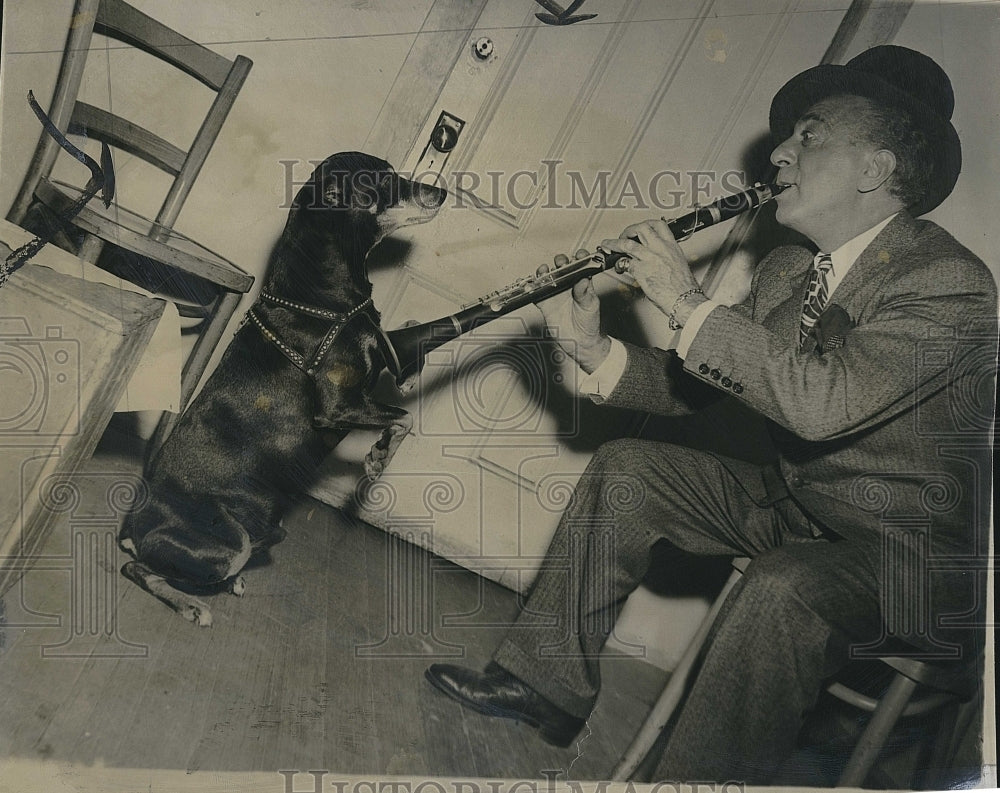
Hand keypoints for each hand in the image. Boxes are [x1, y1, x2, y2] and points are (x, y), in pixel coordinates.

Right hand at [534, 249, 610, 373]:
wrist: (580, 342)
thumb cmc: (589, 324)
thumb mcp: (590, 306)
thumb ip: (585, 292)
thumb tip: (583, 278)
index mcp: (581, 284)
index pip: (580, 266)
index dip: (579, 258)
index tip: (579, 255)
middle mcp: (568, 286)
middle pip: (561, 267)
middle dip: (560, 261)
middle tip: (561, 263)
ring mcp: (556, 294)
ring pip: (547, 277)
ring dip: (544, 272)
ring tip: (544, 271)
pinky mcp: (545, 304)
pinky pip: (536, 293)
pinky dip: (531, 288)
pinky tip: (531, 284)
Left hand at [600, 220, 706, 325]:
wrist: (684, 299)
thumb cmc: (683, 287)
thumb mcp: (678, 264)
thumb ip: (666, 256)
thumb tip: (656, 257)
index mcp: (672, 246)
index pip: (659, 225)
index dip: (646, 224)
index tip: (639, 229)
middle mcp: (660, 249)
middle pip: (641, 228)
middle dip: (629, 230)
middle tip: (624, 236)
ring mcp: (649, 259)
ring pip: (627, 244)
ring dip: (614, 244)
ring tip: (608, 245)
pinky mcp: (641, 271)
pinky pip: (625, 263)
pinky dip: (619, 265)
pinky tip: (618, 267)